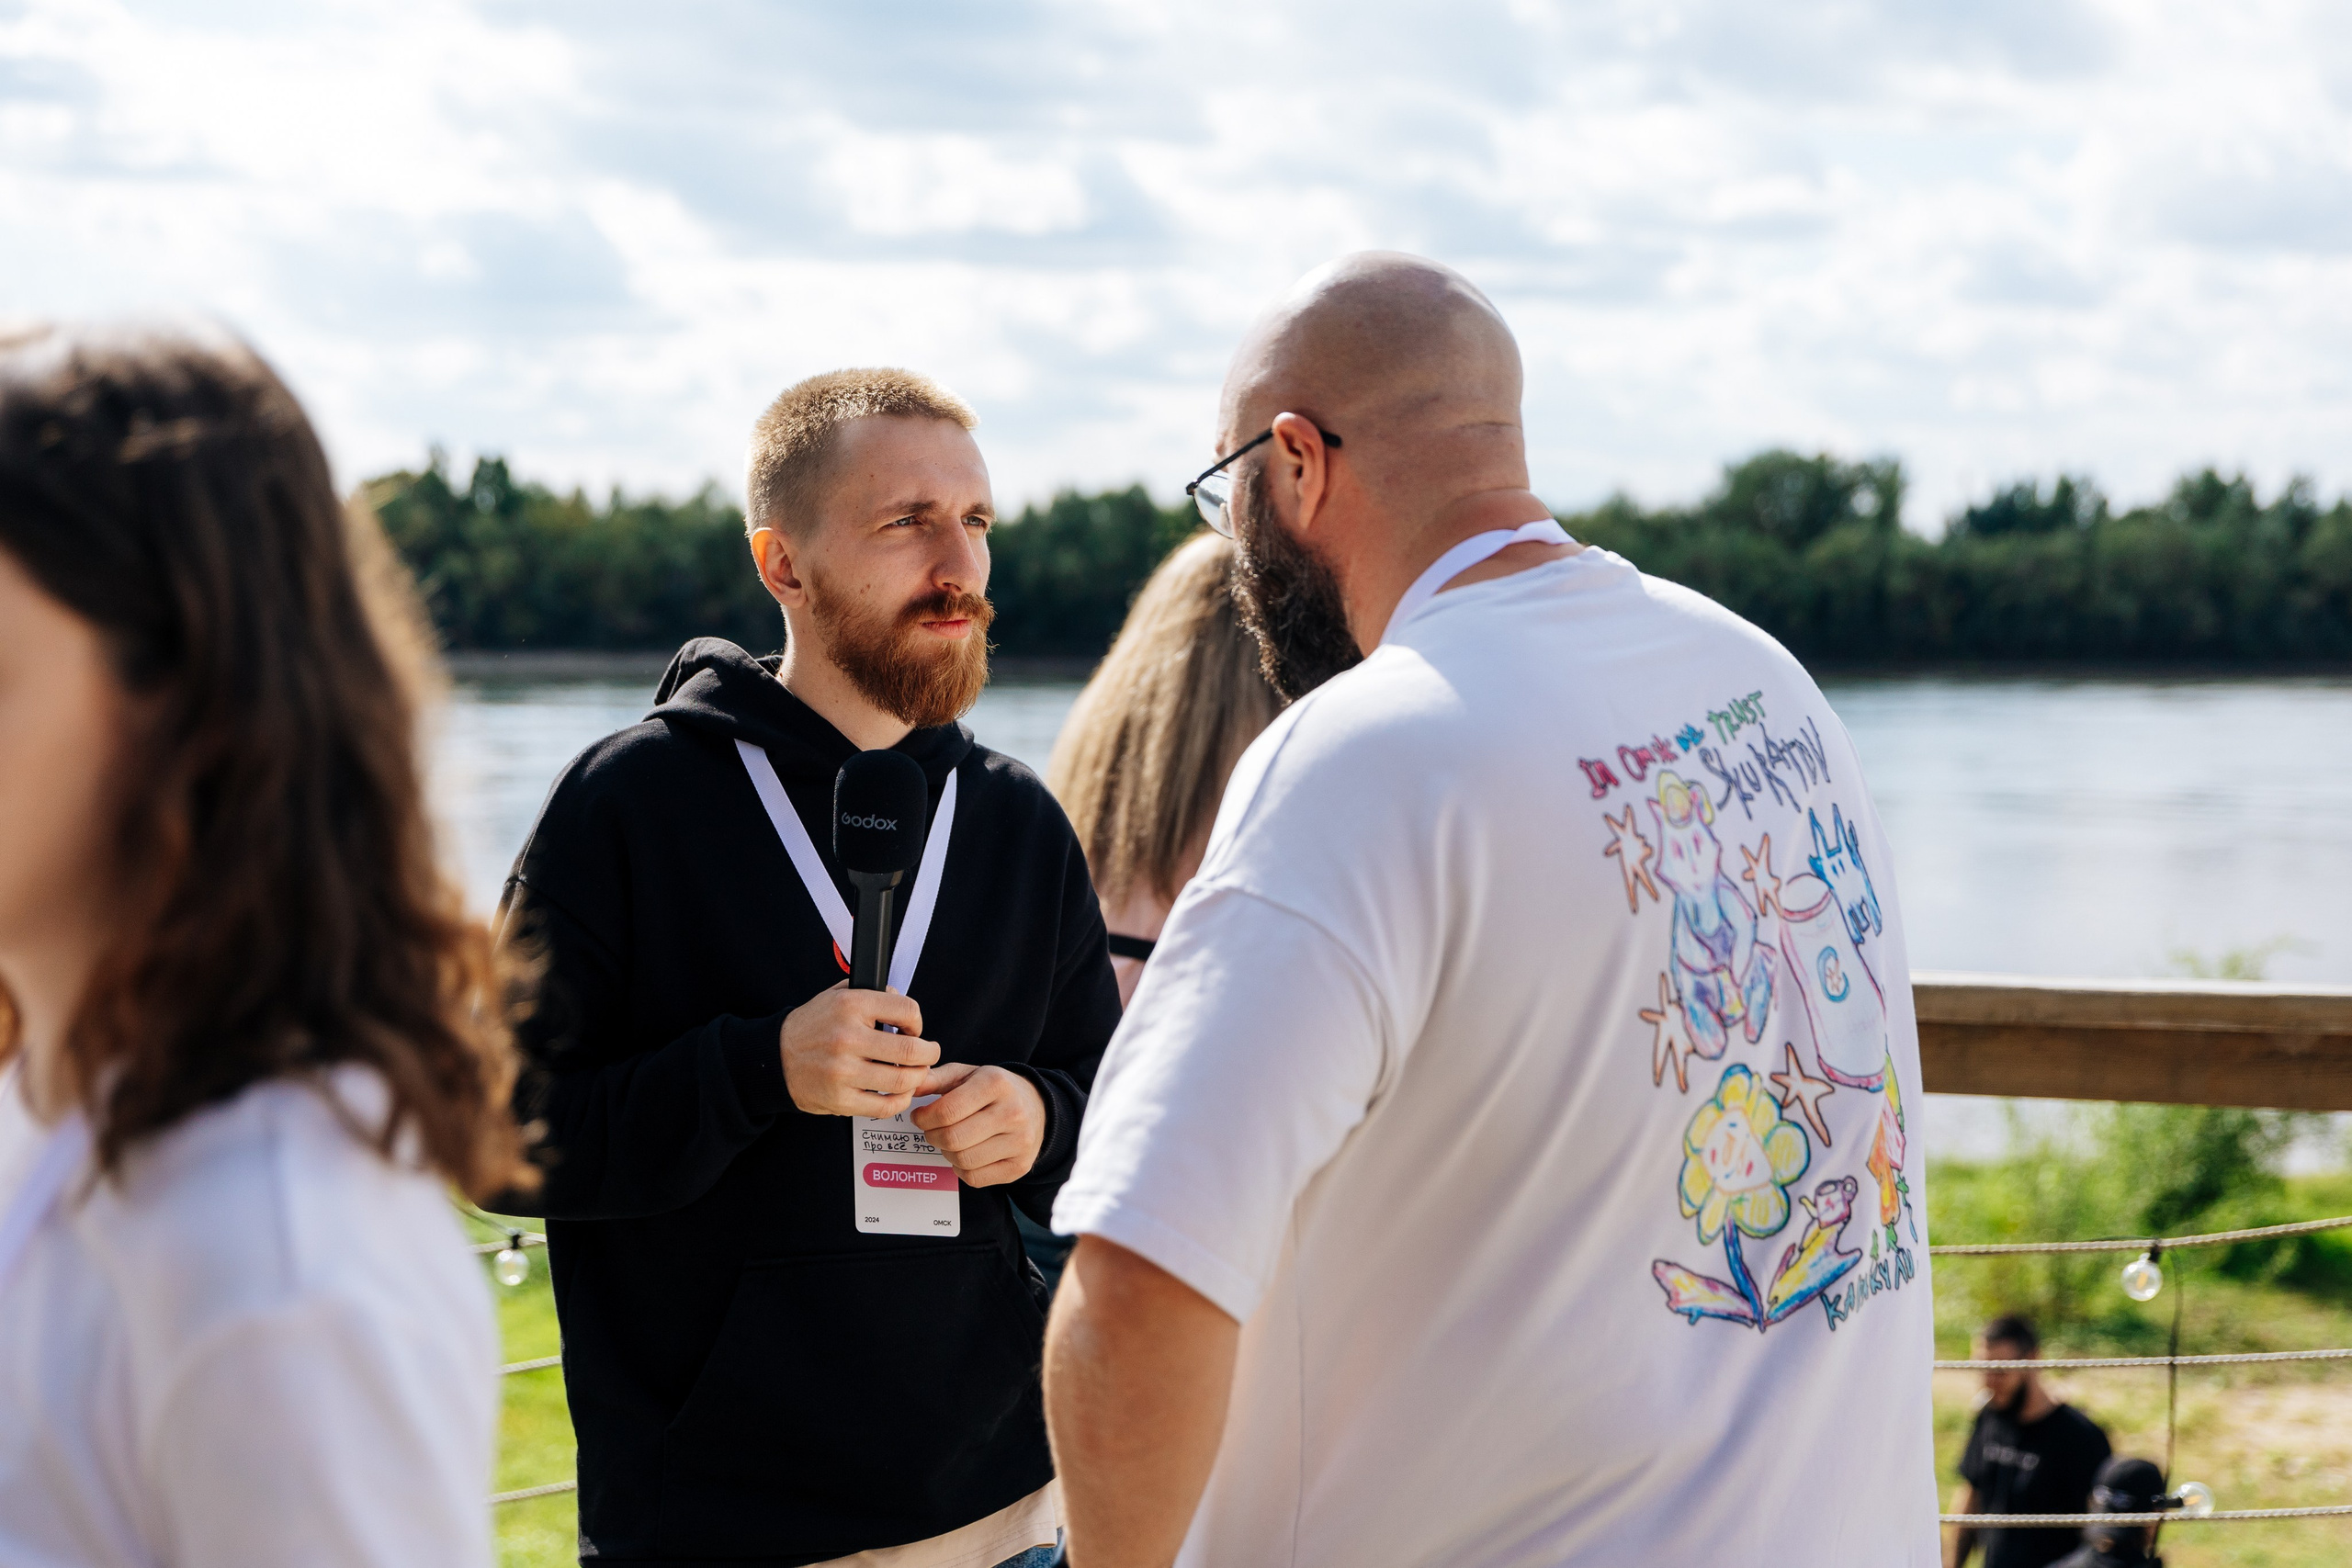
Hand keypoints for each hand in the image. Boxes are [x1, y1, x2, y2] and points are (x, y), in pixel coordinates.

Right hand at [781, 982, 939, 1117]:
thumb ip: (871, 995)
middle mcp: (847, 1037)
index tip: (915, 1029)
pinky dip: (900, 1101)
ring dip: (918, 1078)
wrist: (775, 1057)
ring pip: (902, 1079)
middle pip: (911, 1050)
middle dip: (929, 1053)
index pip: (907, 1010)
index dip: (918, 1021)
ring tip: (916, 1073)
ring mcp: (843, 1071)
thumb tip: (901, 1002)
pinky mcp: (840, 1099)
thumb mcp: (836, 995)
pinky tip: (899, 1093)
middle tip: (929, 1054)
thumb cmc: (810, 1027)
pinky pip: (884, 1106)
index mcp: (850, 1006)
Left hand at [911, 1064, 1046, 1186]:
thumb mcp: (967, 1074)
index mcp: (996, 1084)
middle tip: (931, 1130)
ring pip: (962, 1161)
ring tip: (950, 1140)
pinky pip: (975, 1179)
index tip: (919, 1116)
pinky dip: (961, 1169)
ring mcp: (1019, 1142)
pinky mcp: (1019, 1166)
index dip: (923, 1118)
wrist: (1037, 1106)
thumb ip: (935, 1079)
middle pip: (953, 1139)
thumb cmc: (995, 1090)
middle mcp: (1012, 1113)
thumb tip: (908, 1090)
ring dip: (946, 1153)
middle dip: (932, 1136)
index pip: (947, 1111)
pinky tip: (966, 1153)